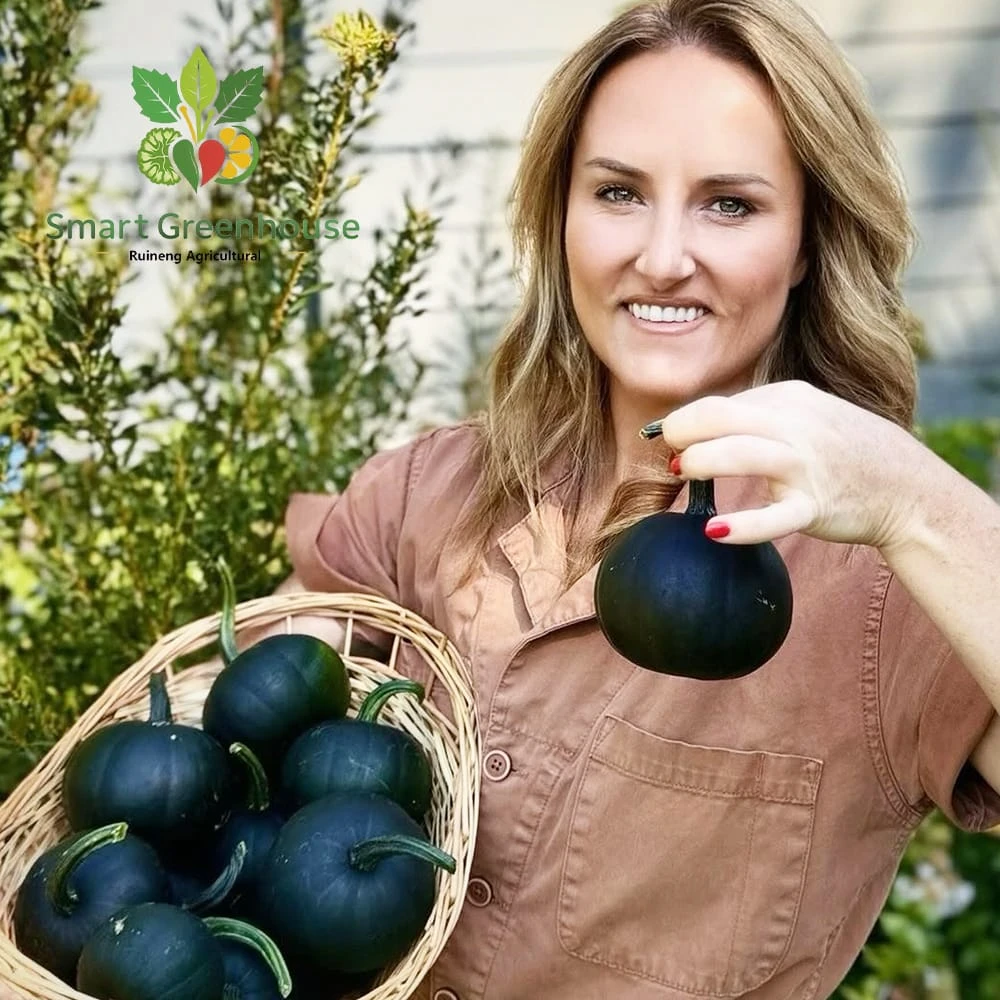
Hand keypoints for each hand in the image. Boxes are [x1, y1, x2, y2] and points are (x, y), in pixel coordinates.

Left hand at [649, 380, 927, 548]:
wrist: (907, 486)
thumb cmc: (841, 451)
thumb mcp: (804, 416)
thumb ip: (754, 417)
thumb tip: (690, 427)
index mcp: (788, 398)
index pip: (720, 404)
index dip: (684, 422)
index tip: (666, 440)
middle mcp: (796, 426)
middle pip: (722, 416)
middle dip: (683, 431)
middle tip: (670, 453)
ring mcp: (806, 466)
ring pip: (743, 454)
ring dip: (703, 462)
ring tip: (684, 473)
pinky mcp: (815, 506)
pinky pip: (775, 517)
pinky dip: (744, 525)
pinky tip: (714, 531)